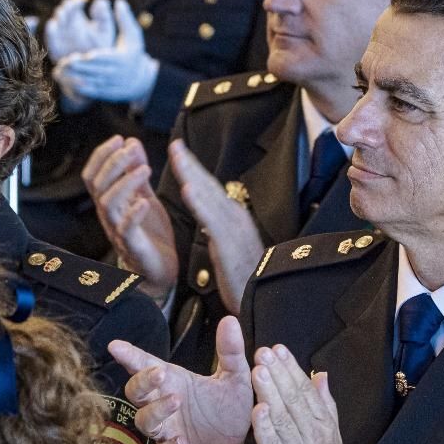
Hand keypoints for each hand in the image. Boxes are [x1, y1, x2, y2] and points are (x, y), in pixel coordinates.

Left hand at [54, 0, 159, 104]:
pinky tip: (65, 82)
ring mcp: (110, 85)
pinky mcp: (105, 94)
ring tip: (58, 71)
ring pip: (90, 83)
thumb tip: (119, 1)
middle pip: (95, 71)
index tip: (78, 56)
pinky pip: (89, 92)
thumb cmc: (133, 53)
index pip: (105, 59)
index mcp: (121, 59)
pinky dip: (77, 88)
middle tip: (63, 62)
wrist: (141, 81)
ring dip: (73, 78)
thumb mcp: (133, 36)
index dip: (91, 59)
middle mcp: (115, 74)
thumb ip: (124, 19)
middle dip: (78, 68)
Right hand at [83, 135, 179, 296]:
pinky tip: (144, 201)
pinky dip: (133, 214)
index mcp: (110, 201)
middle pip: (98, 185)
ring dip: (125, 183)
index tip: (119, 138)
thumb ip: (137, 172)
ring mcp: (118, 231)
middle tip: (130, 148)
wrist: (158, 270)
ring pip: (108, 204)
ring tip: (145, 169)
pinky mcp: (133, 247)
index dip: (102, 155)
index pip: (93, 175)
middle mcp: (109, 215)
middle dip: (113, 162)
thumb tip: (131, 141)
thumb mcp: (144, 195)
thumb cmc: (148, 233)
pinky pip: (126, 230)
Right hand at [109, 316, 254, 443]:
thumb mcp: (236, 378)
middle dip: (142, 382)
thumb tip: (229, 320)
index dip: (130, 356)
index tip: (116, 345)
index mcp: (176, 382)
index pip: (146, 365)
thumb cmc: (228, 410)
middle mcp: (165, 405)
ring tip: (176, 400)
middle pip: (136, 392)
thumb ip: (230, 352)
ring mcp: (168, 431)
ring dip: (156, 410)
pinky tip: (181, 441)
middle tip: (159, 373)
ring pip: (145, 421)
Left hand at [170, 139, 264, 315]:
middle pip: (209, 185)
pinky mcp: (229, 245)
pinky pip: (211, 221)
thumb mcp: (232, 248)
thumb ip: (220, 231)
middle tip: (175, 143)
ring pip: (208, 197)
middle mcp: (235, 218)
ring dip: (192, 174)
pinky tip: (187, 190)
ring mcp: (233, 229)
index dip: (194, 169)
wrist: (268, 300)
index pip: (210, 189)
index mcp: (234, 218)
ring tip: (177, 155)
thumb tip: (207, 218)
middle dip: (190, 163)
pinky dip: (199, 204)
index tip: (179, 151)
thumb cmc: (250, 279)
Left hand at [251, 344, 346, 443]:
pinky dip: (266, 430)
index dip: (291, 369)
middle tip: (263, 352)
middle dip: (278, 375)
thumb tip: (321, 375)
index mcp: (323, 426)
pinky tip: (257, 412)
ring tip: (258, 372)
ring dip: (271, 394)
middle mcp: (313, 437)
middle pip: (294, 401)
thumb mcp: (329, 437)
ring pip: (283, 420)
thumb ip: (325, 405)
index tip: (278, 349)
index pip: (306, 391)